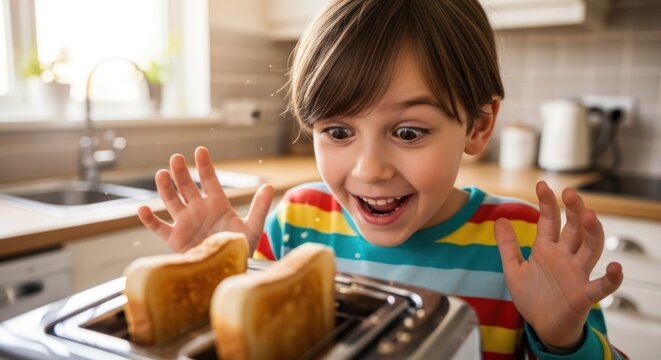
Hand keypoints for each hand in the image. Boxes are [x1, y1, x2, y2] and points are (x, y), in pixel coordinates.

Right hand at [137, 146, 273, 252]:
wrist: (227, 270)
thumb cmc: (241, 249)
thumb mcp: (253, 227)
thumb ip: (260, 207)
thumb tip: (270, 187)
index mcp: (217, 204)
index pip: (210, 181)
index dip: (205, 166)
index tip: (200, 150)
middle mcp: (199, 210)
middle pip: (187, 187)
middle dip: (181, 173)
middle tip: (176, 158)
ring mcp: (185, 223)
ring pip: (172, 201)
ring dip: (165, 188)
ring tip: (161, 174)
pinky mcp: (175, 239)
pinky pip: (159, 227)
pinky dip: (150, 219)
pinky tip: (142, 209)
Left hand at [494, 181, 622, 349]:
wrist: (542, 326)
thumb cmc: (532, 297)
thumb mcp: (513, 269)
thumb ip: (507, 245)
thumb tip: (499, 218)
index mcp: (547, 249)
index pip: (549, 220)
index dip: (547, 203)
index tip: (542, 184)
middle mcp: (565, 257)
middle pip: (574, 229)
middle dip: (573, 210)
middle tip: (570, 193)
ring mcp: (576, 274)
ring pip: (590, 249)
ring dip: (592, 233)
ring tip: (589, 215)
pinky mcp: (584, 295)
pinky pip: (602, 286)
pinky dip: (611, 278)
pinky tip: (616, 267)